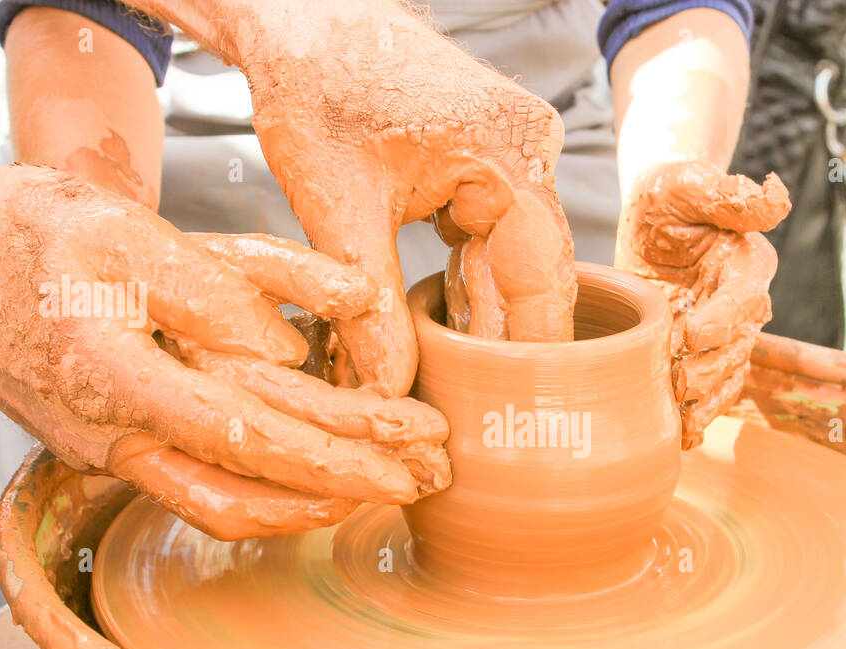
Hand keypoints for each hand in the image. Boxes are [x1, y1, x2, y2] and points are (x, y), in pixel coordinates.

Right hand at [0, 165, 447, 538]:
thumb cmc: (27, 236)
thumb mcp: (128, 234)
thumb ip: (220, 289)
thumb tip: (294, 348)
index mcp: (120, 383)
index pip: (251, 443)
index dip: (336, 461)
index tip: (408, 463)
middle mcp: (116, 438)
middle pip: (251, 491)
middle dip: (346, 491)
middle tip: (425, 484)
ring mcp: (111, 452)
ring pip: (224, 506)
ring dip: (310, 504)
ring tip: (384, 489)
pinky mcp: (114, 448)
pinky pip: (198, 489)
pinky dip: (263, 494)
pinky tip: (313, 486)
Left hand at [191, 1, 578, 380]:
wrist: (300, 17)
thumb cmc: (315, 83)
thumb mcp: (336, 203)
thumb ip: (368, 302)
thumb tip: (389, 387)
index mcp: (508, 152)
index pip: (545, 274)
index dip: (537, 350)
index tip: (527, 413)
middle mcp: (528, 150)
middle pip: (532, 272)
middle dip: (504, 342)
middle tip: (488, 413)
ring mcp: (511, 154)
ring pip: (509, 260)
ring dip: (482, 318)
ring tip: (466, 386)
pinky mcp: (485, 162)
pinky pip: (488, 238)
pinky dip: (465, 284)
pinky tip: (450, 334)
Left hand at [615, 160, 790, 447]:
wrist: (654, 218)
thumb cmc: (672, 195)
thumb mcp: (689, 184)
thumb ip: (727, 193)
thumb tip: (774, 195)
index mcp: (747, 265)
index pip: (744, 297)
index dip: (723, 318)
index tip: (693, 333)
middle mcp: (744, 304)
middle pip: (736, 347)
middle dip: (710, 370)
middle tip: (679, 382)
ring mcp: (723, 335)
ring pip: (725, 378)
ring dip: (706, 403)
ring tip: (682, 421)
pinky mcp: (700, 354)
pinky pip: (709, 393)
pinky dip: (697, 417)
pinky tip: (681, 437)